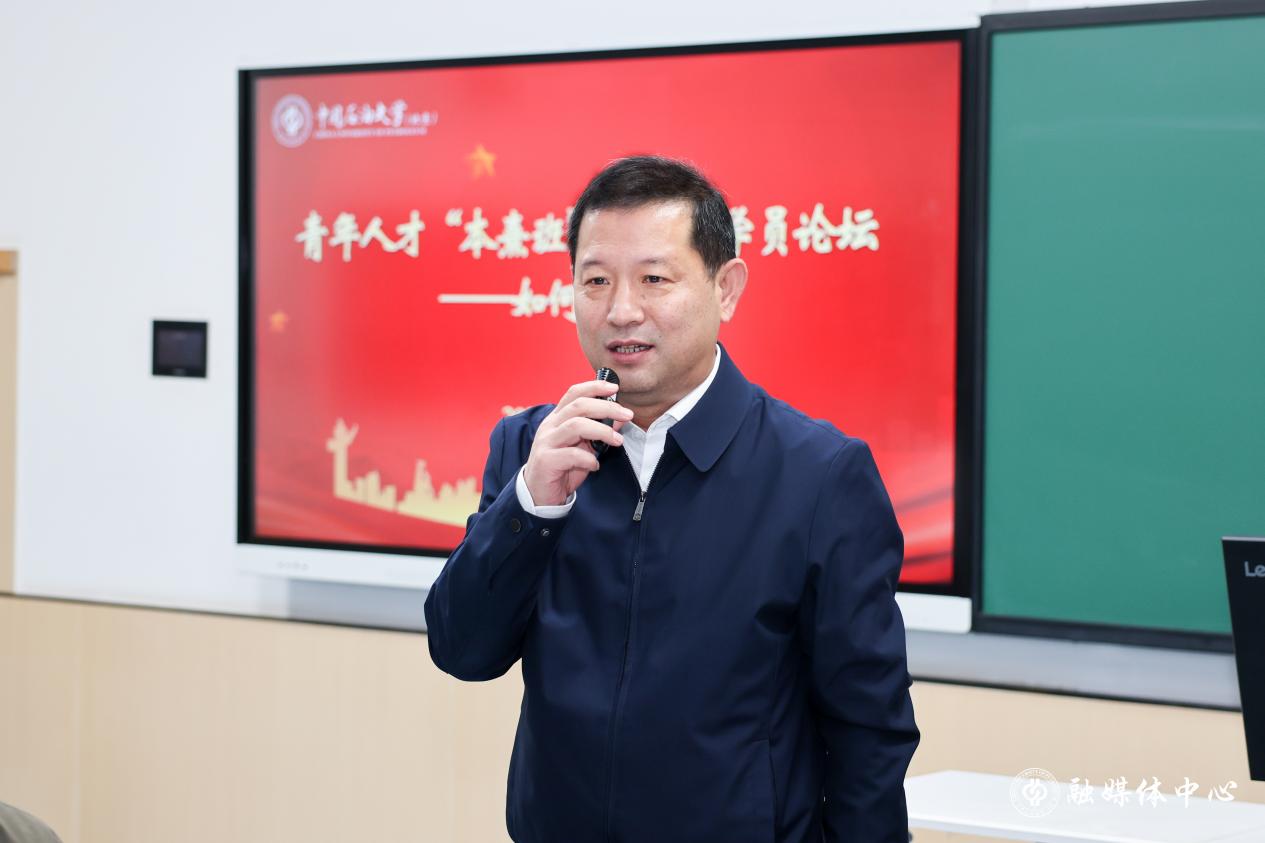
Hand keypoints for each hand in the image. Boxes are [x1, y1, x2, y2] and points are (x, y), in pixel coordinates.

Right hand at [522, 379, 632, 506]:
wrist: (539, 494)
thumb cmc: (563, 467)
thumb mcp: (584, 447)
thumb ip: (599, 432)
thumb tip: (622, 418)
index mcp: (557, 418)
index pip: (574, 393)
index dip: (594, 387)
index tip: (615, 388)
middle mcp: (550, 426)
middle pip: (579, 406)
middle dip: (606, 407)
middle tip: (628, 414)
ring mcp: (546, 442)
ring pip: (575, 425)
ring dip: (602, 431)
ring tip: (618, 440)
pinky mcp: (546, 461)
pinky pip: (571, 455)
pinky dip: (588, 459)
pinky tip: (595, 465)